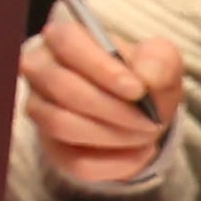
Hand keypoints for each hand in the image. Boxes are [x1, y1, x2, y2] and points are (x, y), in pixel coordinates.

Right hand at [21, 16, 182, 185]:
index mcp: (62, 37)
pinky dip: (116, 163)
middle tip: (148, 120)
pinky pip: (75, 161)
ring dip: (112, 136)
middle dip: (112, 109)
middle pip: (62, 88)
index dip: (101, 68)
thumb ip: (159, 61)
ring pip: (61, 125)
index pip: (66, 43)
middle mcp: (39, 68)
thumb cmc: (141, 76)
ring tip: (144, 135)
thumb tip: (145, 78)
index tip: (137, 90)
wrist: (138, 110)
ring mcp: (39, 108)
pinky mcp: (50, 145)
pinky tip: (141, 154)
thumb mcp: (161, 60)